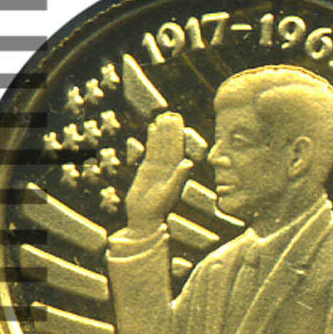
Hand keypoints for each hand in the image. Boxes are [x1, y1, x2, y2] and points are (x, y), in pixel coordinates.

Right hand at [125, 112, 192, 236]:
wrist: (143, 218)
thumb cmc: (158, 209)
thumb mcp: (169, 193)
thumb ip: (178, 178)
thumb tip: (188, 163)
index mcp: (175, 172)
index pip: (177, 150)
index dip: (178, 136)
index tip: (178, 122)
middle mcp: (167, 169)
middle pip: (169, 146)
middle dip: (170, 131)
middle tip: (171, 115)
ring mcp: (156, 169)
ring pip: (159, 147)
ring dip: (161, 134)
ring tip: (161, 118)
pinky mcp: (146, 171)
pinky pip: (150, 152)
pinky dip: (152, 141)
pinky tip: (152, 130)